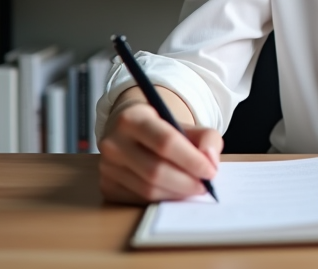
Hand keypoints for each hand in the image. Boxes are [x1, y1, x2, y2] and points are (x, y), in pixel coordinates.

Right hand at [98, 101, 222, 203]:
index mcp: (132, 117)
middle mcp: (113, 142)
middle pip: (155, 170)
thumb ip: (207, 138)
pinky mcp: (106, 186)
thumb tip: (211, 162)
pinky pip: (139, 200)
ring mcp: (106, 166)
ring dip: (176, 194)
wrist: (131, 133)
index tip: (210, 171)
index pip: (165, 142)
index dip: (191, 160)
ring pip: (148, 189)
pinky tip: (174, 193)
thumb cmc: (163, 130)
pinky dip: (162, 200)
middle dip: (186, 182)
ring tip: (193, 189)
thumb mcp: (185, 125)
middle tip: (205, 186)